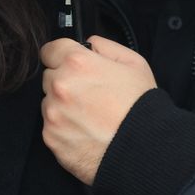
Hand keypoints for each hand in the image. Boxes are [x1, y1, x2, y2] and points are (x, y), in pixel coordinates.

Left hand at [40, 35, 156, 184]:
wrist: (144, 150)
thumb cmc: (141, 107)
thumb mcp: (134, 63)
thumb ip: (105, 46)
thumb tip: (88, 44)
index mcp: (77, 63)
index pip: (50, 50)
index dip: (61, 57)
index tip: (69, 66)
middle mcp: (60, 85)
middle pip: (50, 77)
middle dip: (65, 83)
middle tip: (89, 96)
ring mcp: (53, 113)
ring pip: (49, 102)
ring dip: (62, 107)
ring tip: (90, 118)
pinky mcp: (50, 137)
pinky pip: (51, 127)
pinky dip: (64, 129)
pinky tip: (86, 133)